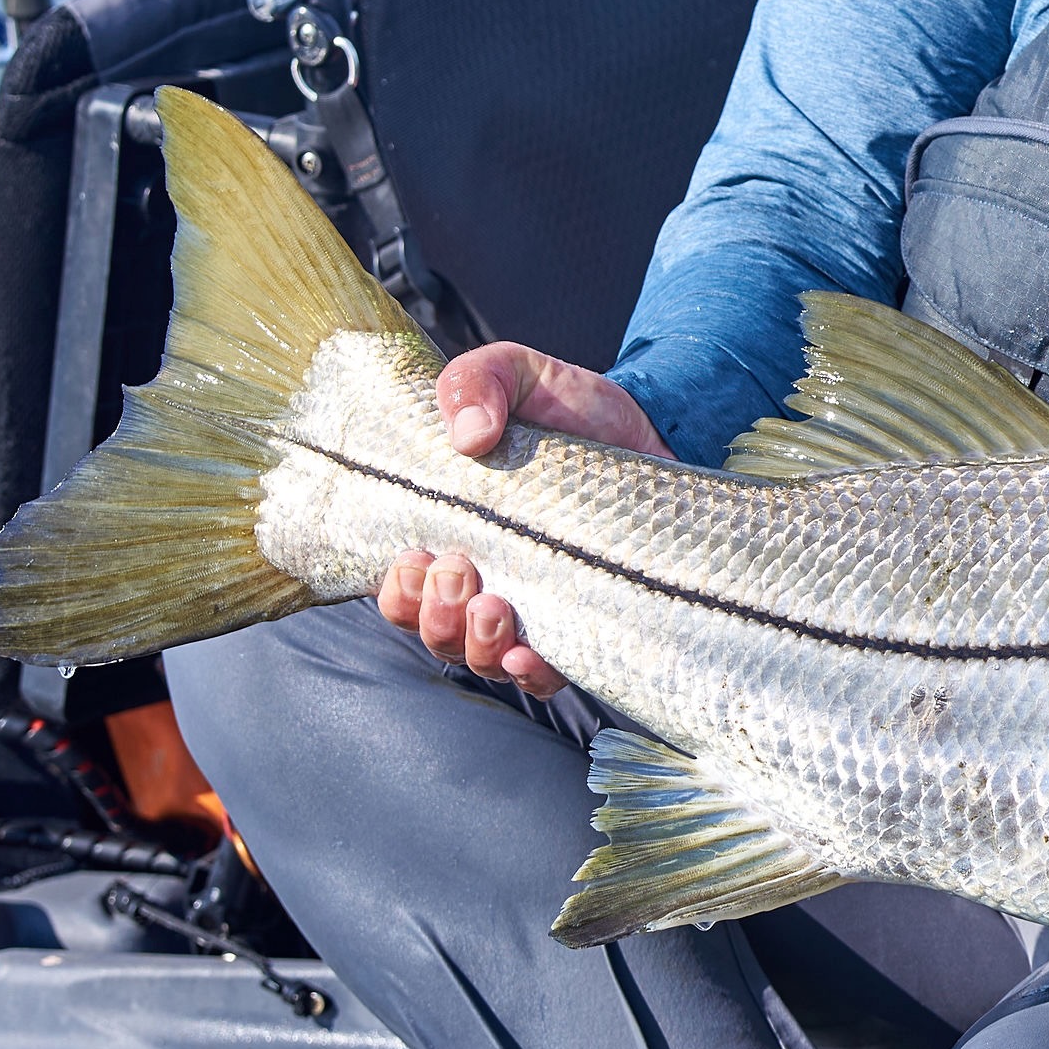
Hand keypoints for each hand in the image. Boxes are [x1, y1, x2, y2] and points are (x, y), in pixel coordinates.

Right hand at [374, 343, 663, 699]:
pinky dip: (531, 672)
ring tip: (494, 606)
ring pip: (483, 659)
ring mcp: (536, 608)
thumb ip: (475, 382)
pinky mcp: (589, 620)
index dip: (397, 591)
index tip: (414, 558)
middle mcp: (484, 581)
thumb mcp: (517, 374)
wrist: (651, 422)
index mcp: (452, 534)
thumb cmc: (568, 407)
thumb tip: (468, 437)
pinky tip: (532, 653)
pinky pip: (548, 674)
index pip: (401, 590)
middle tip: (458, 568)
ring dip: (477, 645)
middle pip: (434, 632)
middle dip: (434, 615)